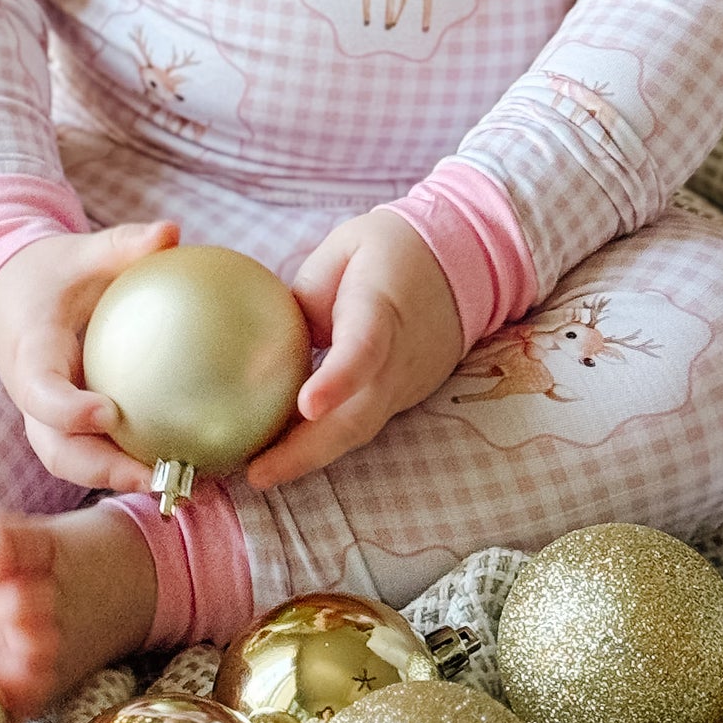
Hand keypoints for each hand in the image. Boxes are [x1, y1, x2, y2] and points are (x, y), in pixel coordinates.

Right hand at [0, 220, 179, 490]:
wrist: (10, 297)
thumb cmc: (48, 274)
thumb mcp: (79, 253)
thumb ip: (122, 245)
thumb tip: (171, 232)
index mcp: (29, 355)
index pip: (39, 392)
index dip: (67, 410)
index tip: (109, 413)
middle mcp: (34, 398)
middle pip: (57, 450)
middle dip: (102, 471)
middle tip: (157, 478)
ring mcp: (49, 420)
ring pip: (75, 463)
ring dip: (122, 480)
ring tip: (181, 490)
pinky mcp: (70, 427)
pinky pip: (97, 453)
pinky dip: (132, 465)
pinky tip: (188, 468)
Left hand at [244, 209, 464, 490]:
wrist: (465, 263)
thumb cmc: (392, 250)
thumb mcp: (344, 248)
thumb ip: (307, 293)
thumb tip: (270, 346)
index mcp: (383, 308)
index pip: (365, 348)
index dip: (339, 380)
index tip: (308, 405)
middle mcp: (400, 358)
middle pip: (359, 415)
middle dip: (307, 451)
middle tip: (258, 474)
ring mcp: (405, 384)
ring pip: (358, 430)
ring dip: (309, 456)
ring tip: (260, 472)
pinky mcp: (401, 397)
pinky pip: (360, 424)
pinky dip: (324, 441)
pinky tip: (284, 450)